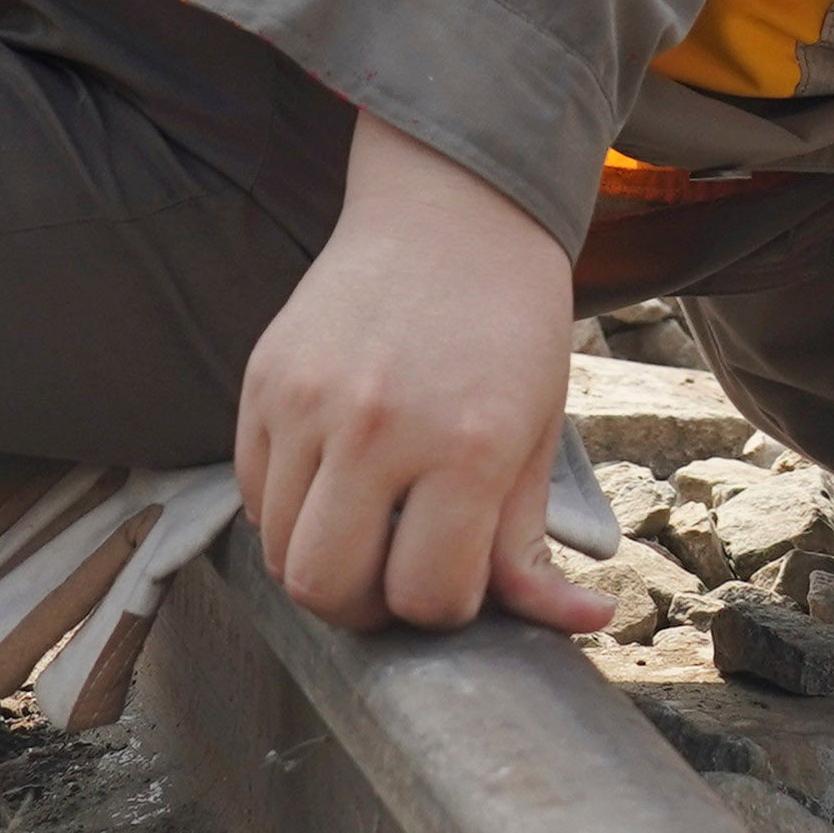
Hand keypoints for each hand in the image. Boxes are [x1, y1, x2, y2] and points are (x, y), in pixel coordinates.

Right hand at [233, 116, 615, 636]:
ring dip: (321, 563)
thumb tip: (582, 621)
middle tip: (397, 575)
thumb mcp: (540, 433)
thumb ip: (532, 541)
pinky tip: (333, 481)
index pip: (426, 595)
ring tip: (366, 530)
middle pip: (329, 589)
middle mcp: (377, 426)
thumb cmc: (510, 327)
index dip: (444, 607)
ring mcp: (307, 402)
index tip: (458, 576)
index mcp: (466, 445)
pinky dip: (287, 513)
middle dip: (367, 608)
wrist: (453, 211)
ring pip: (279, 554)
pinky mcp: (262, 381)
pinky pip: (252, 495)